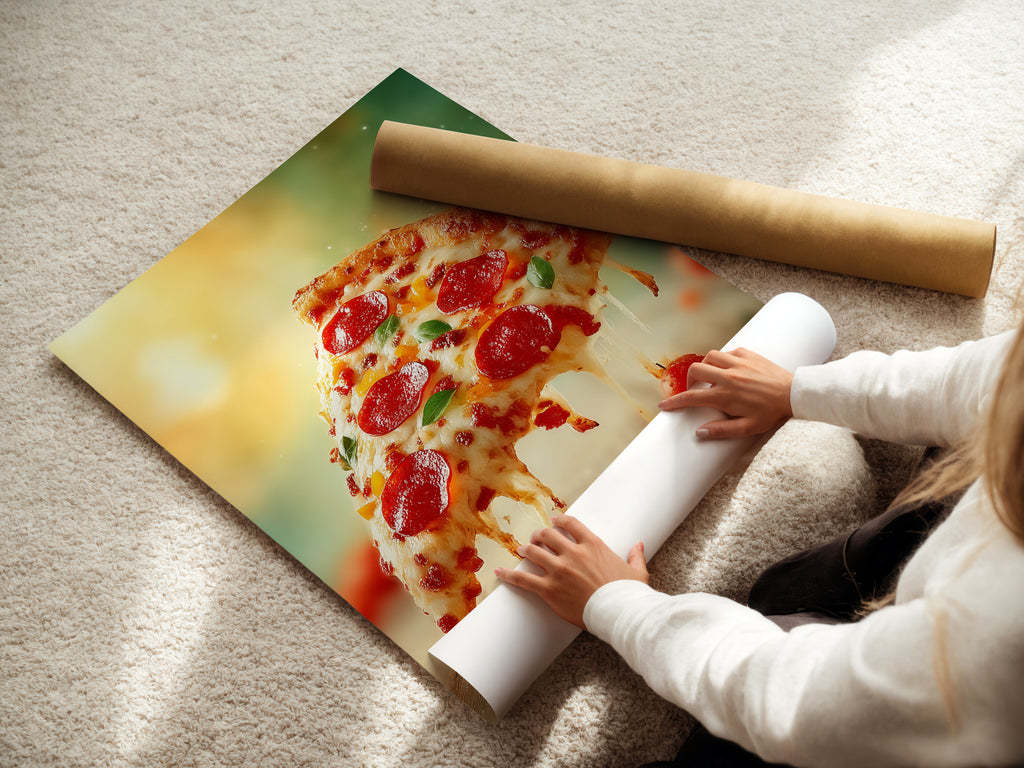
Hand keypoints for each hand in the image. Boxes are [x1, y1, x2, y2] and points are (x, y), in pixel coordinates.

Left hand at [494, 515, 647, 629]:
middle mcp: (573, 553)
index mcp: (593, 545)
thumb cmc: (629, 594)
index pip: (570, 524)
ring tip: (522, 550)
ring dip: (526, 549)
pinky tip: (499, 572)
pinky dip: (509, 575)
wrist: (619, 613)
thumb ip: (635, 556)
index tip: (555, 521)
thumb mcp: (636, 572)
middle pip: (547, 535)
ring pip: (534, 552)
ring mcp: (559, 570)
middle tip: (536, 538)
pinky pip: (523, 579)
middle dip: (539, 535)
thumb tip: (639, 545)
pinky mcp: (549, 589)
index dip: (559, 520)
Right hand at [658, 347, 792, 439]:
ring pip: (709, 357)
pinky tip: (728, 369)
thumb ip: (722, 430)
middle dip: (689, 380)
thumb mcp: (747, 428)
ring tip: (710, 377)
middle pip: (695, 371)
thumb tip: (699, 433)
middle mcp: (728, 376)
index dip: (674, 402)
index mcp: (725, 395)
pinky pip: (727, 352)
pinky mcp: (748, 354)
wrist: (794, 394)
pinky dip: (722, 359)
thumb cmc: (771, 413)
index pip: (691, 398)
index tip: (664, 405)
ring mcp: (738, 363)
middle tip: (694, 389)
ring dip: (705, 366)